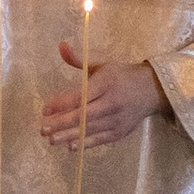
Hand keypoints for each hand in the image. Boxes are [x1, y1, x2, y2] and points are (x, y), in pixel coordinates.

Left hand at [37, 50, 164, 152]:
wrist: (151, 90)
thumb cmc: (120, 75)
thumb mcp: (102, 62)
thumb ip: (80, 58)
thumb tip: (61, 46)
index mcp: (106, 83)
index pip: (80, 96)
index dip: (61, 104)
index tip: (45, 109)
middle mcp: (112, 103)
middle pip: (83, 116)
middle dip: (61, 124)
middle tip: (43, 129)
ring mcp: (117, 120)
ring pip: (90, 130)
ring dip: (69, 136)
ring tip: (52, 140)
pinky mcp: (120, 132)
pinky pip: (100, 140)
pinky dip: (84, 144)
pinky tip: (70, 146)